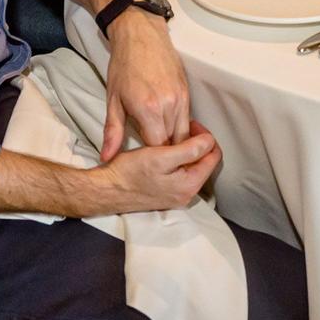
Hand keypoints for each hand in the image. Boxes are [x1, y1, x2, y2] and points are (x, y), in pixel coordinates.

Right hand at [90, 125, 220, 213]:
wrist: (105, 190)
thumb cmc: (129, 173)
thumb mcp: (161, 157)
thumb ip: (190, 150)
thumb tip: (210, 141)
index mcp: (189, 185)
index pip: (213, 156)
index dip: (206, 136)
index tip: (192, 124)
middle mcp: (187, 194)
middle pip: (206, 162)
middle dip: (199, 143)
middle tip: (185, 128)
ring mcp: (177, 195)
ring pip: (194, 166)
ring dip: (189, 150)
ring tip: (176, 138)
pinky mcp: (167, 192)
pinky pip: (182, 173)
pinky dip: (180, 159)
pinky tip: (168, 150)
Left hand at [100, 11, 191, 160]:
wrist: (140, 35)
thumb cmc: (124, 66)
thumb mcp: (113, 100)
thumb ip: (113, 131)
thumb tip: (107, 156)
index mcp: (148, 110)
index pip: (158, 148)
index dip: (152, 158)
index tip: (145, 162)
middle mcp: (169, 105)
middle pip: (175, 143)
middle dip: (166, 154)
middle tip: (156, 160)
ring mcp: (180, 98)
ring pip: (185, 132)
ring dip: (175, 142)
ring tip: (165, 149)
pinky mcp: (186, 91)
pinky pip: (188, 118)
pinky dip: (181, 128)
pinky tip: (170, 130)